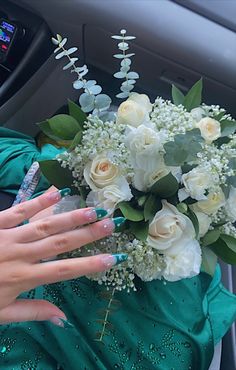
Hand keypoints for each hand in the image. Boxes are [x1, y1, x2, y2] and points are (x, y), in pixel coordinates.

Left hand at [0, 189, 125, 325]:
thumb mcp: (2, 314)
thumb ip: (33, 313)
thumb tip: (64, 319)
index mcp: (23, 278)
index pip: (64, 271)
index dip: (90, 265)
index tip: (113, 258)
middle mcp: (20, 255)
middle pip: (59, 243)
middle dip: (87, 234)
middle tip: (111, 223)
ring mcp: (8, 236)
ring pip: (44, 226)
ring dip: (69, 217)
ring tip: (92, 210)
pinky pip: (18, 211)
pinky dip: (37, 202)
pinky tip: (56, 194)